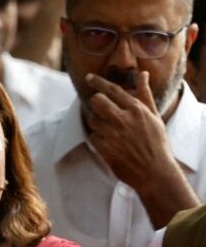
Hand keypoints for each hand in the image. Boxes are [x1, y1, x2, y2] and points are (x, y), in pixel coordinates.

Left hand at [85, 71, 176, 191]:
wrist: (154, 172)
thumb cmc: (156, 143)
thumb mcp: (154, 117)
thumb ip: (145, 95)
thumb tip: (143, 74)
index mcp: (137, 110)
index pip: (113, 90)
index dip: (99, 82)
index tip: (89, 78)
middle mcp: (124, 119)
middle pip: (97, 101)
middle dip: (96, 102)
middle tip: (100, 109)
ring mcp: (113, 134)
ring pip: (92, 119)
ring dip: (96, 123)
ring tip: (110, 131)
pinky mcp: (105, 148)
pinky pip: (92, 137)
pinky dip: (97, 139)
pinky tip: (108, 144)